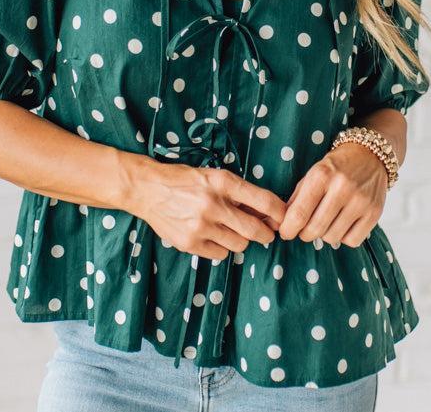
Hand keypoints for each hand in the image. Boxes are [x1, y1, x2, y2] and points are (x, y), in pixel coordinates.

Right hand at [134, 160, 287, 260]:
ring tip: (231, 230)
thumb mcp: (213, 176)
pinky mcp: (189, 243)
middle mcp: (212, 204)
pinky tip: (213, 236)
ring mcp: (200, 226)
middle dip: (265, 234)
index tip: (283, 218)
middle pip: (254, 230)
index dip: (279, 212)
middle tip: (266, 234)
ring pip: (239, 244)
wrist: (148, 189)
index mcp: (221, 182)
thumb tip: (265, 212)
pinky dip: (222, 247)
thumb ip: (237, 193)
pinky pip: (220, 254)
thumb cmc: (184, 180)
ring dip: (241, 240)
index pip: (262, 201)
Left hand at [278, 143, 387, 246]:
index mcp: (322, 175)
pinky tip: (343, 223)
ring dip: (324, 235)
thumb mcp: (312, 173)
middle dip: (304, 234)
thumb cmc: (336, 166)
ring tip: (326, 221)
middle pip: (315, 229)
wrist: (370, 156)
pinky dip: (344, 237)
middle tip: (304, 229)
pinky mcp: (375, 213)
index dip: (288, 229)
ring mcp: (361, 201)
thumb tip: (279, 224)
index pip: (299, 213)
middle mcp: (342, 188)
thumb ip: (296, 198)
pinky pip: (352, 241)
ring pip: (332, 237)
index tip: (285, 232)